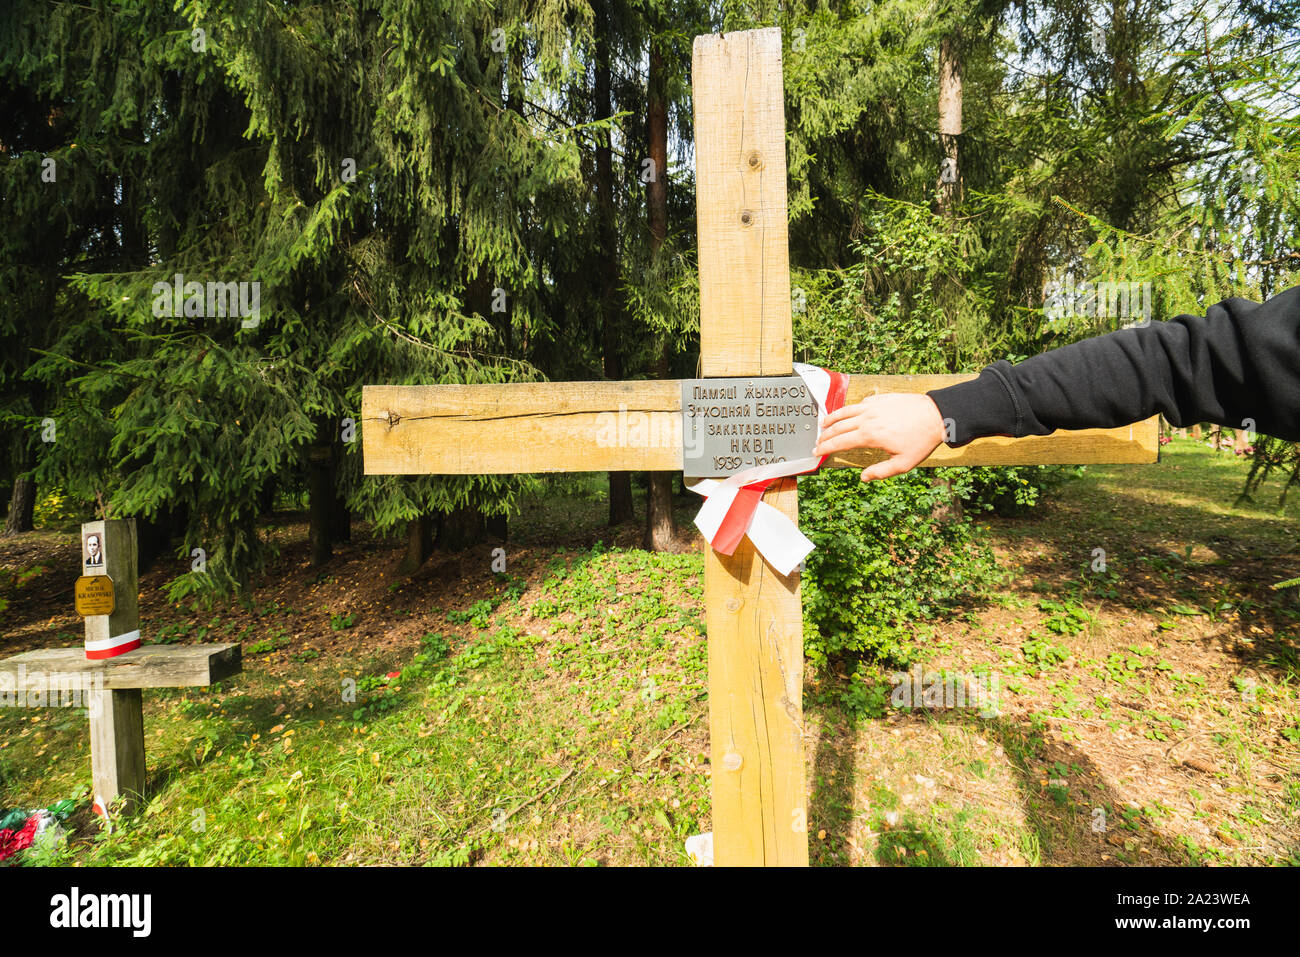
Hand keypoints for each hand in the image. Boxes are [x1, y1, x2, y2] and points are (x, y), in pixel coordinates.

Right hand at [812, 393, 946, 480]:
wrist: (936, 415)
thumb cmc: (921, 441)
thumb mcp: (903, 463)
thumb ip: (881, 472)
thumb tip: (863, 477)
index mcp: (869, 436)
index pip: (839, 442)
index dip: (825, 448)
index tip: (817, 453)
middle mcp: (867, 419)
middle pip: (838, 427)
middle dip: (824, 436)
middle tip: (818, 442)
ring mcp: (873, 407)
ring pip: (845, 412)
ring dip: (832, 419)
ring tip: (824, 424)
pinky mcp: (880, 399)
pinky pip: (859, 404)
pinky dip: (850, 410)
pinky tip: (849, 414)